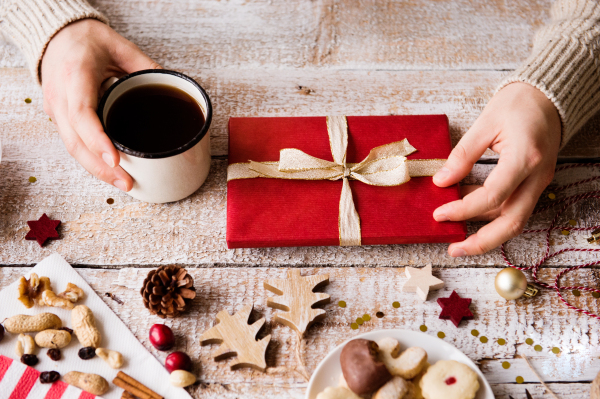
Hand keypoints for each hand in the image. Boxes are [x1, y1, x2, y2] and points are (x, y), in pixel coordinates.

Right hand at [41, 19, 160, 190]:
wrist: (56, 35)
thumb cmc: (87, 39)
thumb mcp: (120, 46)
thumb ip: (146, 67)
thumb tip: (174, 87)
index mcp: (75, 74)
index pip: (82, 113)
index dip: (97, 139)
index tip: (115, 159)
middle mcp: (60, 96)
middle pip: (74, 141)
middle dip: (100, 167)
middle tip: (127, 183)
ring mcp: (55, 109)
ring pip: (71, 147)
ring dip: (96, 169)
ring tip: (122, 183)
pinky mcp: (58, 118)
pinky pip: (72, 143)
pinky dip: (90, 160)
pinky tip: (109, 171)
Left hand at [432, 82, 561, 256]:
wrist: (548, 96)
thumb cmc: (518, 103)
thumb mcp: (485, 123)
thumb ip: (463, 155)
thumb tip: (441, 181)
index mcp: (524, 157)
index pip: (493, 196)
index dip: (463, 209)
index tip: (439, 213)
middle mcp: (537, 176)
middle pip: (512, 223)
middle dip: (481, 242)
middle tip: (453, 248)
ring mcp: (539, 182)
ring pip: (514, 220)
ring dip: (484, 231)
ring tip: (453, 229)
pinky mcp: (534, 183)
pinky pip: (513, 207)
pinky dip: (490, 214)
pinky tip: (467, 209)